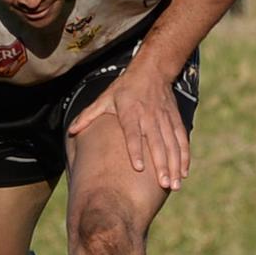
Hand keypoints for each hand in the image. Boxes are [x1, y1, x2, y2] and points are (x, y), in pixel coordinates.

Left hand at [68, 70, 189, 190]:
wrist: (152, 70)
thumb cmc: (125, 87)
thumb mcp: (105, 98)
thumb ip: (89, 115)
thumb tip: (71, 131)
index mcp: (131, 113)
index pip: (133, 134)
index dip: (136, 150)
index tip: (138, 168)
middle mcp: (149, 117)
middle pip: (157, 144)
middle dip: (162, 165)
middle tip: (164, 184)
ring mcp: (164, 119)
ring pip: (172, 145)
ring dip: (175, 165)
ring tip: (175, 185)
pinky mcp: (175, 119)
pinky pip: (181, 140)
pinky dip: (184, 156)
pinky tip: (184, 172)